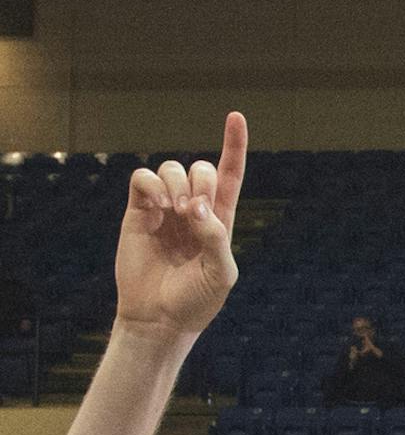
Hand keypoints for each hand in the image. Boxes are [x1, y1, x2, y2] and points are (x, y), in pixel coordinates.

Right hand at [113, 111, 246, 338]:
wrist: (159, 317)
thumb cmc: (196, 300)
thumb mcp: (220, 273)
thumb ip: (215, 237)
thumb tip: (196, 207)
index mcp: (218, 221)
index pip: (229, 175)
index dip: (233, 146)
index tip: (236, 116)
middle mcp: (192, 209)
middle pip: (200, 168)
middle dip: (202, 181)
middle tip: (195, 213)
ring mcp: (163, 209)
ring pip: (171, 168)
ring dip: (178, 184)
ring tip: (177, 212)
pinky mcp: (137, 212)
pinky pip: (142, 179)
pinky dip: (152, 185)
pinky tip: (159, 207)